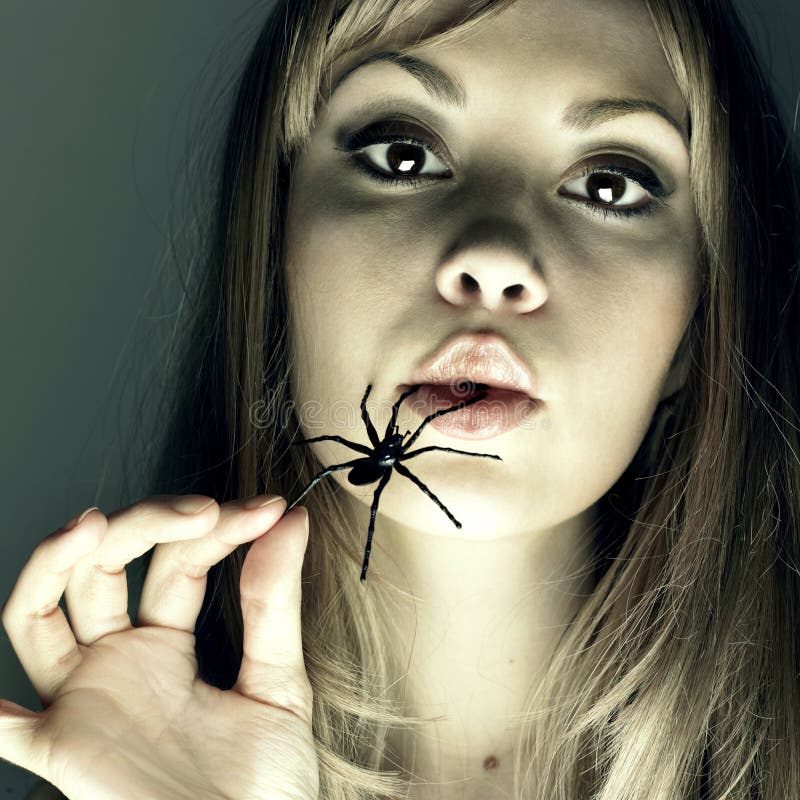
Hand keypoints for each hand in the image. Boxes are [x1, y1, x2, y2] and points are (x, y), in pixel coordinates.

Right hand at [0, 494, 318, 799]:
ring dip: (55, 563)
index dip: (217, 530)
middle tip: (199, 510)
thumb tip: (289, 520)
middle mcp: (120, 664)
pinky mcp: (62, 750)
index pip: (178, 564)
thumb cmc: (267, 784)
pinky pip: (5, 725)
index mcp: (169, 645)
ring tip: (92, 523)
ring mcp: (87, 700)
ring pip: (40, 615)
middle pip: (104, 571)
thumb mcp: (278, 684)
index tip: (267, 510)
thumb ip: (275, 607)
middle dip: (145, 525)